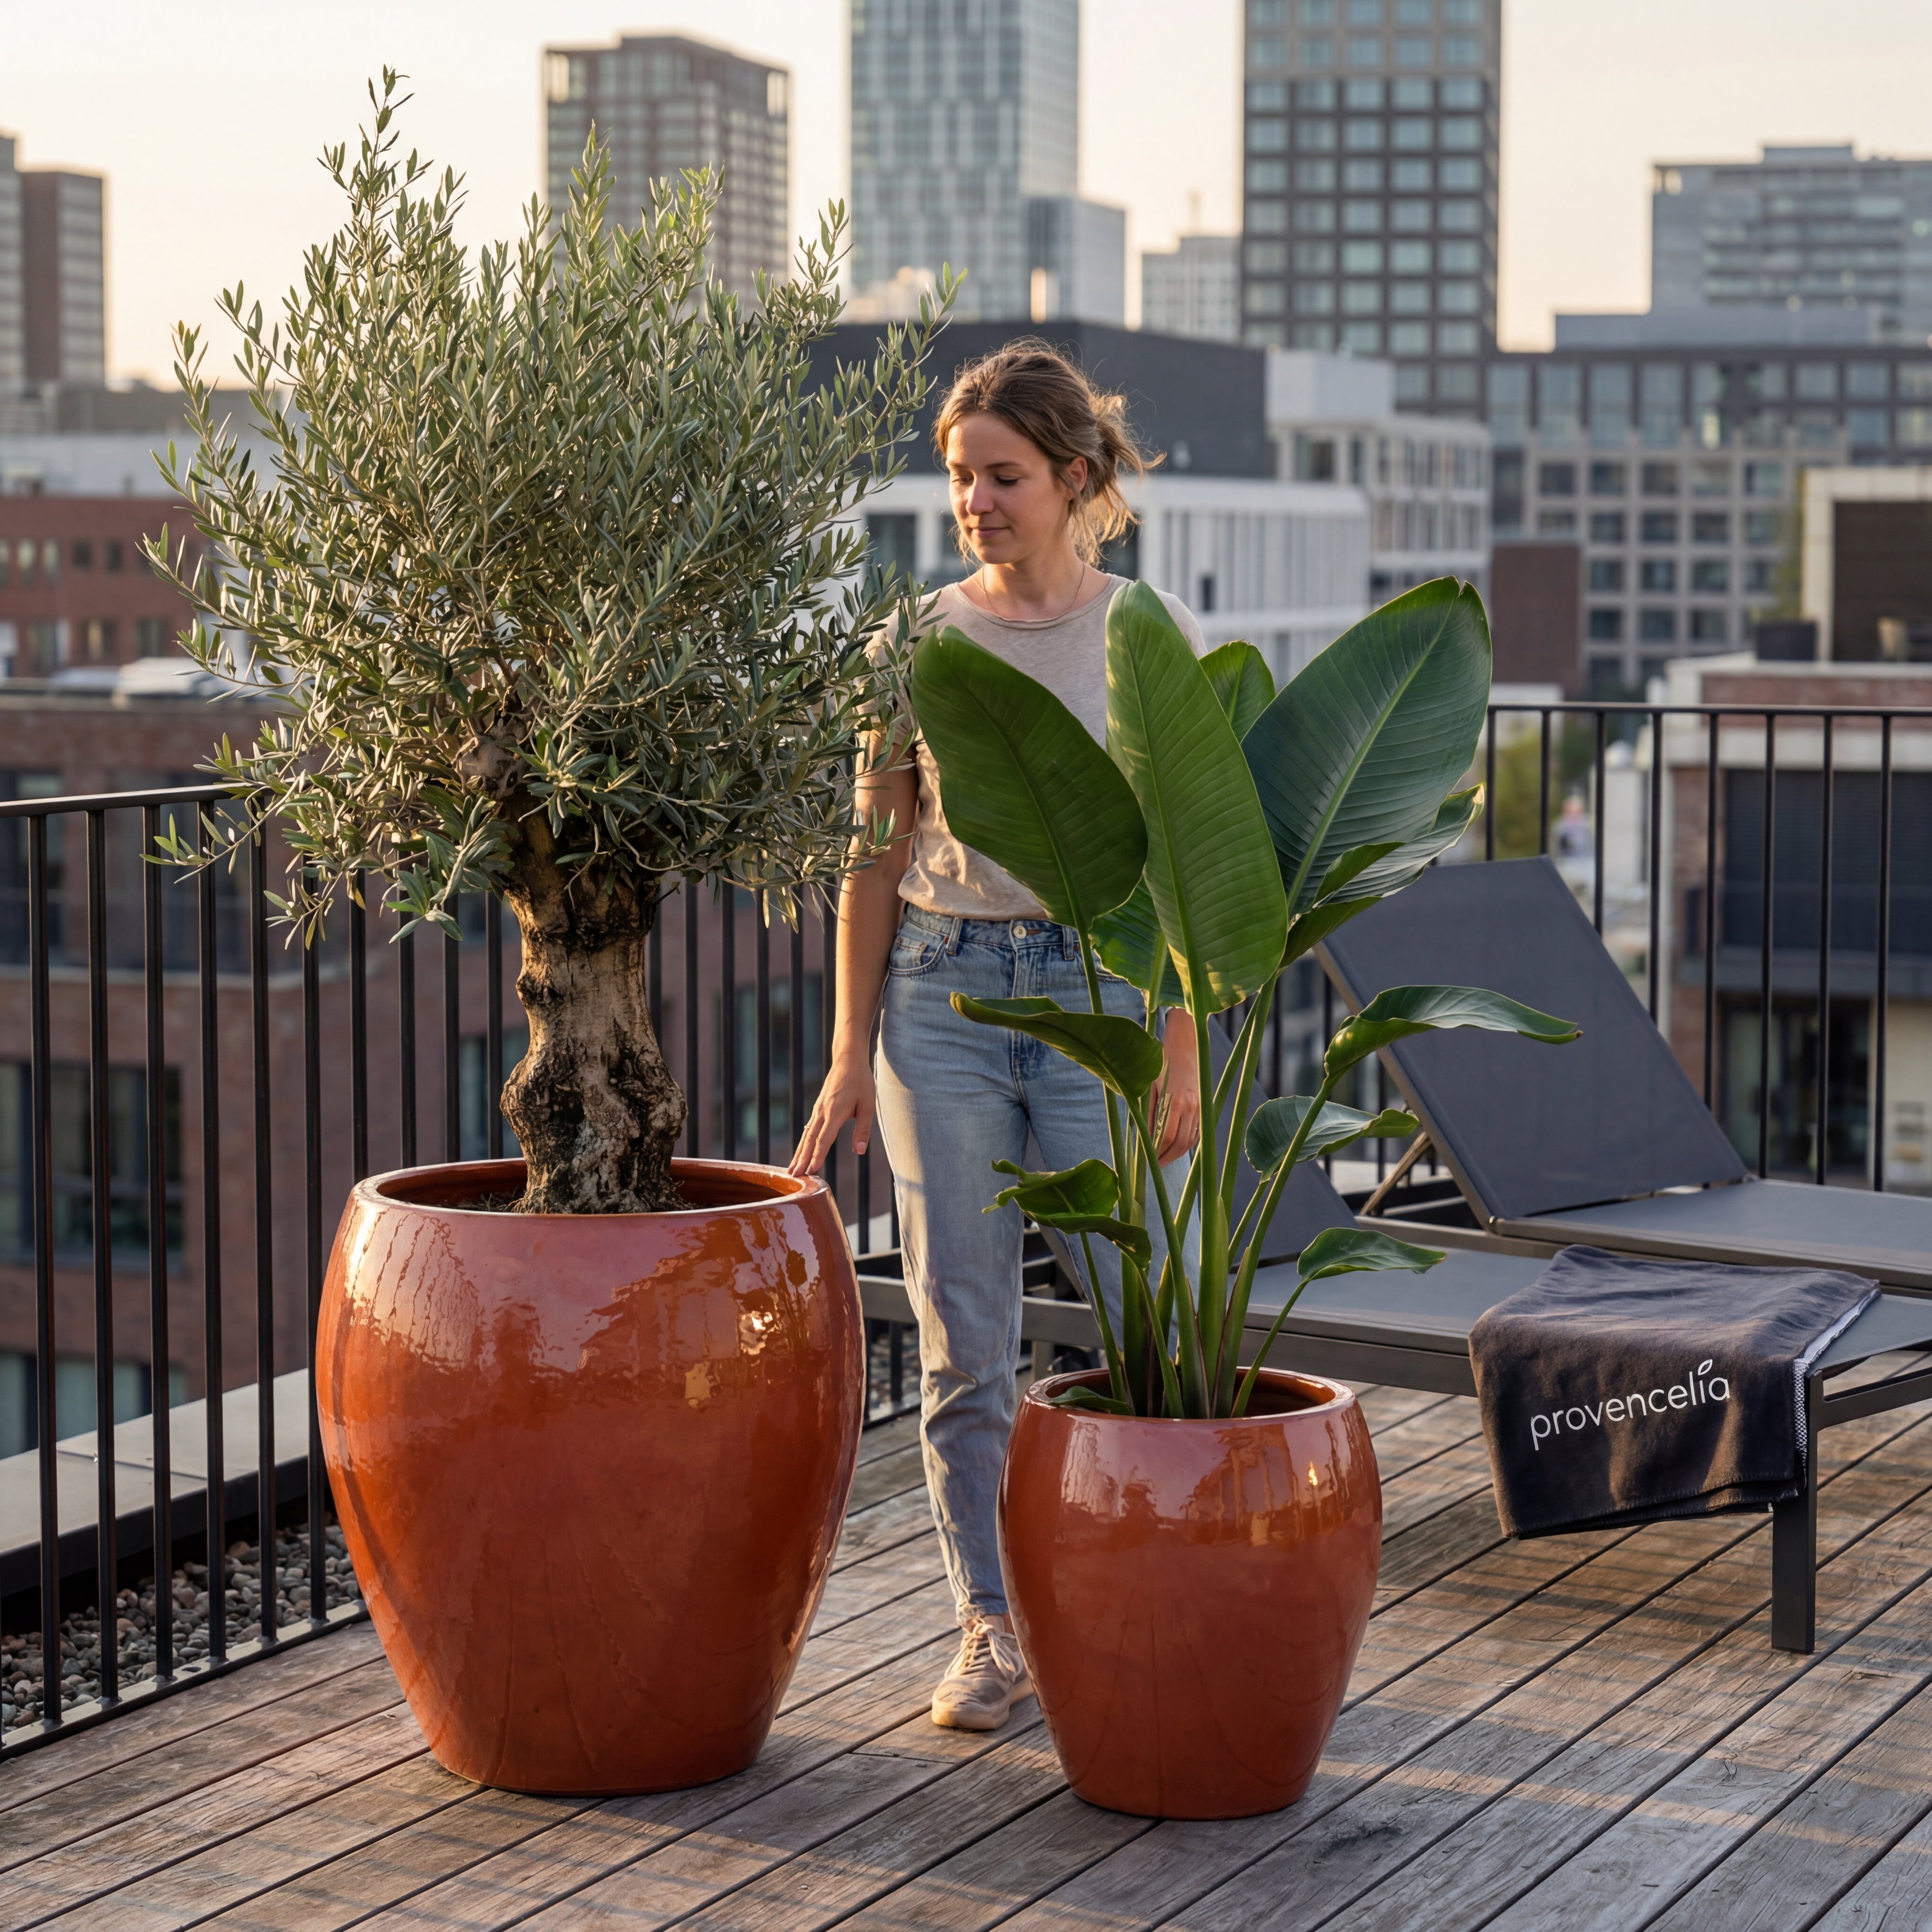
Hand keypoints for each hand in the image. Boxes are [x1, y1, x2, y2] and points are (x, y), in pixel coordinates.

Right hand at [789, 1049, 876, 1175]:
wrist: (848, 1059)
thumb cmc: (861, 1082)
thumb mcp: (868, 1105)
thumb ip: (863, 1129)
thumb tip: (859, 1151)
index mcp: (834, 1113)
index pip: (823, 1140)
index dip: (816, 1157)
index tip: (810, 1172)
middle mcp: (822, 1112)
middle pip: (810, 1140)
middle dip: (801, 1159)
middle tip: (793, 1176)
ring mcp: (818, 1109)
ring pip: (806, 1135)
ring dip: (799, 1153)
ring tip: (791, 1169)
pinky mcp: (819, 1107)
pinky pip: (808, 1127)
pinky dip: (803, 1141)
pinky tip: (801, 1150)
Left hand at [1150, 1012, 1199, 1165]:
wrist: (1186, 1044)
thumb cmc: (1161, 1062)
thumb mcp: (1150, 1085)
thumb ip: (1148, 1112)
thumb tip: (1144, 1137)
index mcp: (1174, 1100)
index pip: (1165, 1136)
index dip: (1157, 1153)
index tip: (1148, 1162)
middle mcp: (1190, 1106)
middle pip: (1179, 1143)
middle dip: (1166, 1158)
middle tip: (1155, 1167)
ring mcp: (1199, 1107)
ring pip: (1190, 1140)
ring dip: (1177, 1153)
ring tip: (1164, 1160)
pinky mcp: (1204, 1106)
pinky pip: (1197, 1132)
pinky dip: (1187, 1143)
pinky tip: (1177, 1148)